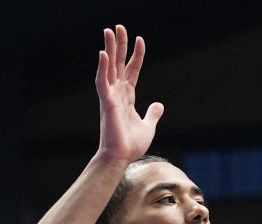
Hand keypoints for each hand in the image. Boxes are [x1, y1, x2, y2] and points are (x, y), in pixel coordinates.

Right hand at [95, 25, 163, 163]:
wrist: (121, 157)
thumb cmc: (131, 144)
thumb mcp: (148, 126)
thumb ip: (152, 114)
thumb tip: (158, 105)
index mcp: (127, 97)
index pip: (132, 70)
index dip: (136, 56)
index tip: (140, 40)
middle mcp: (117, 93)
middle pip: (118, 64)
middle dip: (120, 45)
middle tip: (119, 27)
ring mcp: (110, 97)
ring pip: (109, 67)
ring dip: (109, 49)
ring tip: (109, 31)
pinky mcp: (106, 103)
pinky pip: (102, 82)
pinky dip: (102, 68)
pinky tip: (103, 54)